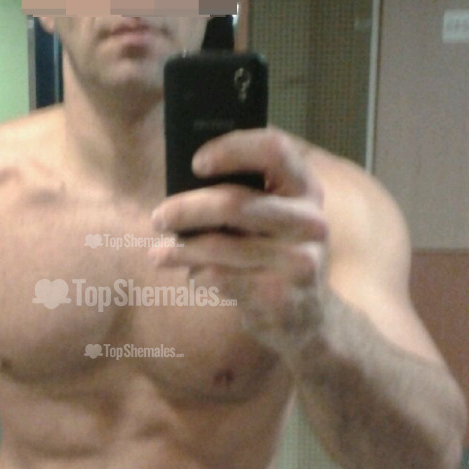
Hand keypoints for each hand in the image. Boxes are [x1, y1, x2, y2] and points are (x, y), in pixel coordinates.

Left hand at [150, 128, 328, 353]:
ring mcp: (299, 260)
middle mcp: (310, 221)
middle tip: (158, 217)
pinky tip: (193, 277)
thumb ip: (242, 198)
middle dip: (186, 209)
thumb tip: (180, 189)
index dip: (232, 149)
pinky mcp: (280, 295)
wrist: (307, 319)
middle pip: (234, 203)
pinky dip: (198, 276)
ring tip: (159, 254)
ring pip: (220, 246)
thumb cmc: (273, 256)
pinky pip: (221, 278)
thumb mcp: (272, 220)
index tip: (196, 163)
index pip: (274, 150)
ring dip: (181, 249)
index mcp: (306, 189)